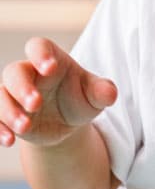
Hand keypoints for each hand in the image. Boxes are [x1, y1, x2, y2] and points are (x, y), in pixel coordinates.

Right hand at [0, 37, 116, 147]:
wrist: (67, 122)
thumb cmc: (81, 98)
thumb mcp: (95, 95)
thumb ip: (102, 91)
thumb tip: (110, 93)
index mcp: (49, 60)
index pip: (39, 47)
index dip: (41, 54)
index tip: (49, 67)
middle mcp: (27, 74)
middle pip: (15, 72)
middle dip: (22, 88)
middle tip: (35, 103)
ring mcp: (13, 94)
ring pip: (1, 96)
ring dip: (9, 111)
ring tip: (25, 127)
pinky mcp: (7, 114)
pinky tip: (8, 141)